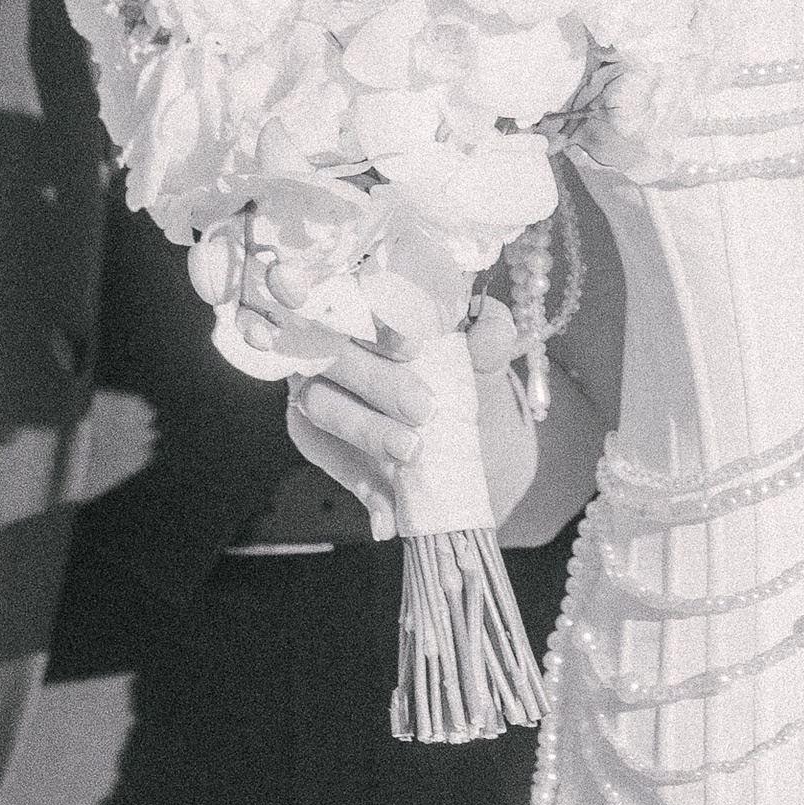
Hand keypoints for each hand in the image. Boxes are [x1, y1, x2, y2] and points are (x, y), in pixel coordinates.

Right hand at [242, 253, 535, 537]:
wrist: (465, 432)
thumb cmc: (465, 372)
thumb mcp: (486, 353)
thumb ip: (490, 335)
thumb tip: (486, 334)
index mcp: (373, 296)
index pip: (360, 290)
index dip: (378, 316)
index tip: (414, 345)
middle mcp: (332, 331)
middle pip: (333, 348)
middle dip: (376, 380)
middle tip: (423, 410)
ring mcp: (316, 381)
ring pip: (318, 402)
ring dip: (365, 430)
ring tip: (410, 454)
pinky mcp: (313, 431)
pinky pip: (325, 456)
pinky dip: (359, 485)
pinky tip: (386, 514)